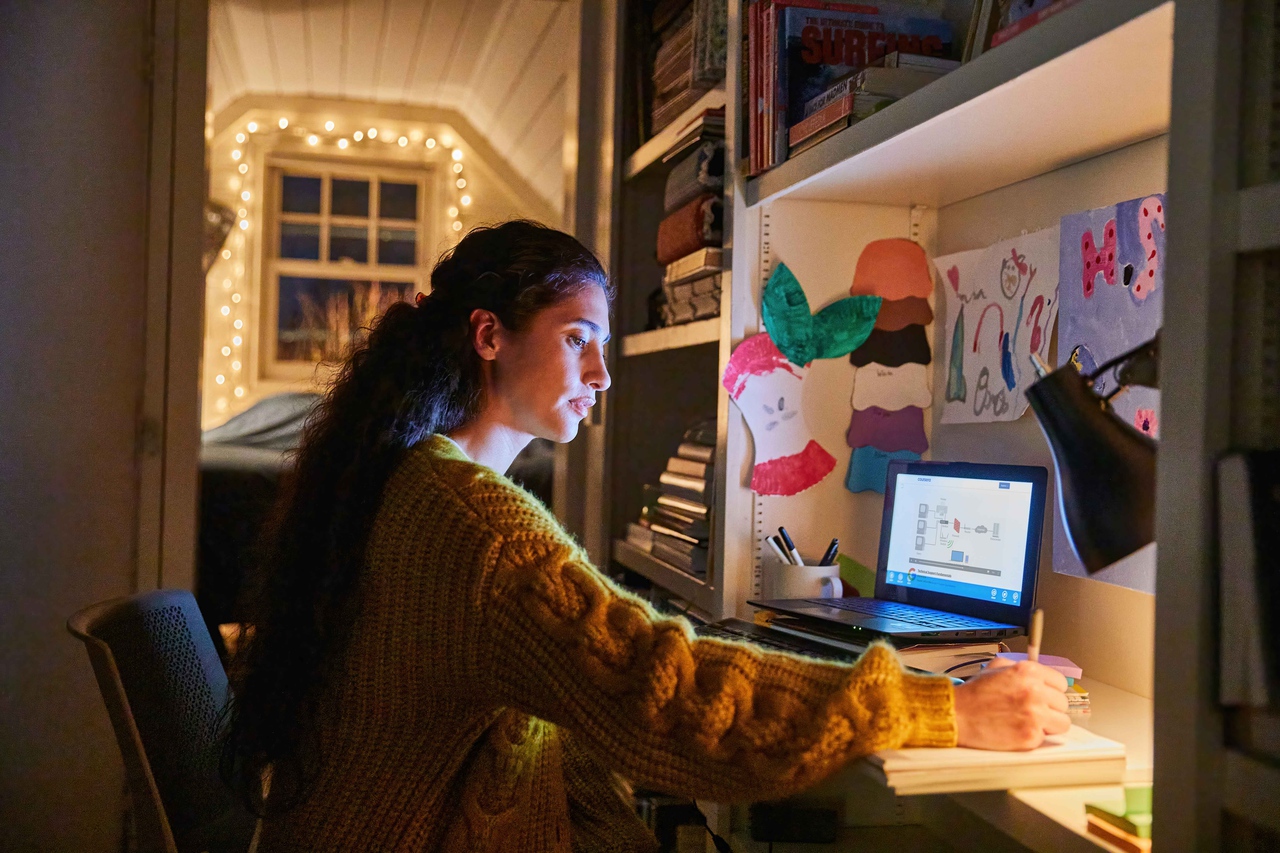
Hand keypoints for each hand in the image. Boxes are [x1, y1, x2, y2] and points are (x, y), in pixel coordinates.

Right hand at [953, 658, 1070, 749]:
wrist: (957, 714)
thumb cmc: (974, 694)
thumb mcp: (996, 667)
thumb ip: (1022, 668)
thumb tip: (1042, 675)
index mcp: (1028, 671)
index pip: (1061, 683)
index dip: (1051, 691)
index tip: (1045, 696)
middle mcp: (1034, 691)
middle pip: (1063, 703)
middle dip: (1049, 708)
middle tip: (1032, 710)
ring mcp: (1034, 714)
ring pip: (1062, 722)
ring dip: (1048, 724)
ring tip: (1029, 722)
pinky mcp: (1030, 736)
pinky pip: (1045, 738)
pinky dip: (1033, 737)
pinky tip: (1017, 730)